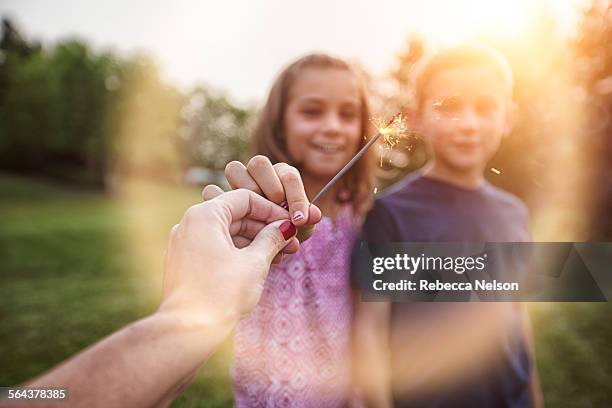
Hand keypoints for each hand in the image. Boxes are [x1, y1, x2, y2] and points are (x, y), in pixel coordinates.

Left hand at [159, 189, 298, 324]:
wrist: (187, 331)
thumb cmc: (221, 294)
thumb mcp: (254, 263)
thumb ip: (272, 239)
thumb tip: (285, 228)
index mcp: (204, 215)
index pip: (244, 198)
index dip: (272, 210)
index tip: (290, 223)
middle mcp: (189, 223)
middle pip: (235, 215)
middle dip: (265, 228)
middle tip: (291, 243)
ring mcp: (184, 243)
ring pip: (227, 233)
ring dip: (254, 242)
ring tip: (280, 257)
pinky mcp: (184, 262)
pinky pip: (216, 247)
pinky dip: (238, 252)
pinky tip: (259, 265)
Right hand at [217, 155, 321, 240]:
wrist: (260, 255)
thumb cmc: (284, 237)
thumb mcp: (299, 231)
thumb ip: (307, 220)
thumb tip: (314, 213)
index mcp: (281, 178)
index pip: (288, 175)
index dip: (296, 196)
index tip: (300, 219)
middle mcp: (257, 176)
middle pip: (260, 163)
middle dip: (270, 186)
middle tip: (277, 210)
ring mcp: (235, 184)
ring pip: (234, 168)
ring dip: (245, 191)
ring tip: (256, 220)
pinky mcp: (216, 198)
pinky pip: (213, 192)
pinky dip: (225, 210)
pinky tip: (237, 232)